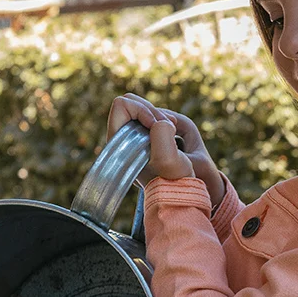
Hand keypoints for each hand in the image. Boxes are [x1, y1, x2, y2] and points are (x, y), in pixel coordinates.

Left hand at [107, 96, 223, 204]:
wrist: (179, 193)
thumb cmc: (174, 180)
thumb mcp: (170, 161)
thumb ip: (162, 136)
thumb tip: (160, 123)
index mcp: (118, 144)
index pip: (122, 105)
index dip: (143, 110)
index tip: (158, 125)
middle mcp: (120, 140)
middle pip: (131, 103)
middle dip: (153, 111)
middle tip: (169, 126)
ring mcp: (132, 140)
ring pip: (141, 109)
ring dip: (160, 116)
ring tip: (172, 130)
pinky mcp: (144, 139)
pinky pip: (150, 118)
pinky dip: (163, 120)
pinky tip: (172, 133)